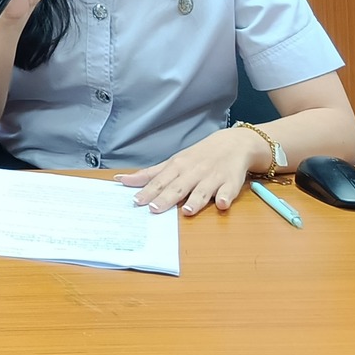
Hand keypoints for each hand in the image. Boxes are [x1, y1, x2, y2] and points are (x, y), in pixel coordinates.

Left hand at [120, 127, 269, 213]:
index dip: (148, 191)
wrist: (232, 144)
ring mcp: (212, 177)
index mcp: (178, 166)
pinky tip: (221, 204)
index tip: (136, 201)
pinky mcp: (231, 183)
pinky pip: (228, 191)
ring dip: (195, 200)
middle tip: (154, 209)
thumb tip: (122, 180)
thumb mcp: (174, 162)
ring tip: (187, 211)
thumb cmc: (197, 156)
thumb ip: (151, 174)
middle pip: (178, 187)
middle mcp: (193, 172)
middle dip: (166, 198)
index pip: (160, 180)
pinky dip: (224, 197)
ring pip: (202, 190)